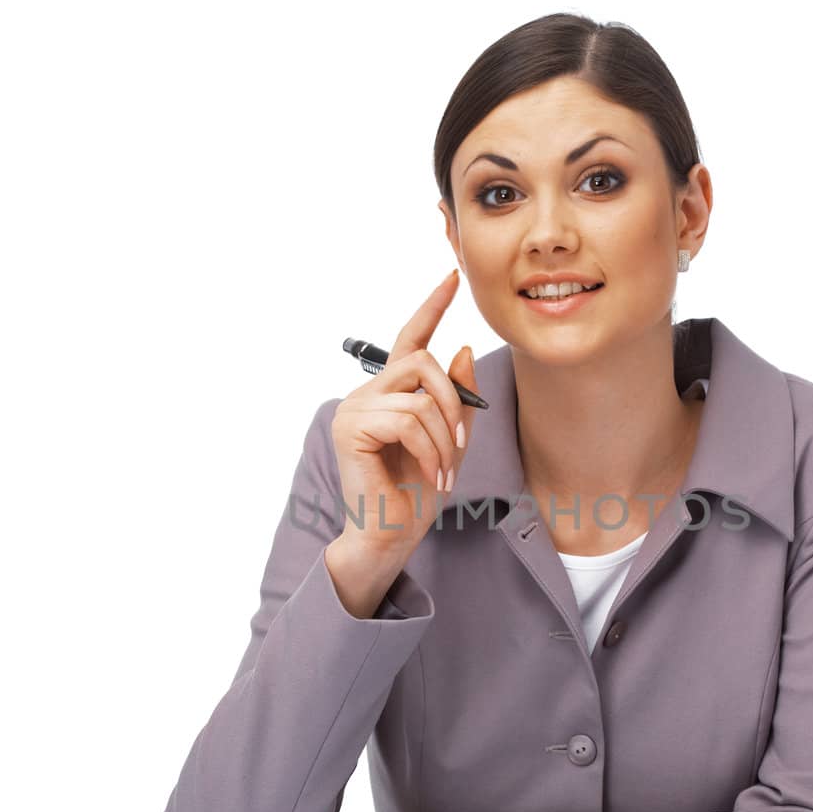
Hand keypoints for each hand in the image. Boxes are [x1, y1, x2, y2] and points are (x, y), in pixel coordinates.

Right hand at [330, 270, 479, 564]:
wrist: (391, 535)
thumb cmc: (416, 493)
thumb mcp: (451, 441)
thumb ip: (458, 399)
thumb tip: (461, 350)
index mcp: (391, 393)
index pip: (411, 338)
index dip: (431, 306)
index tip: (451, 276)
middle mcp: (368, 394)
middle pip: (420, 361)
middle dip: (453, 401)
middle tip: (460, 447)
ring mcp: (355, 409)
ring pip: (419, 396)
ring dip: (444, 438)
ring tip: (445, 470)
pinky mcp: (351, 428)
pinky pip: (408, 420)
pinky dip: (430, 450)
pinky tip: (432, 474)